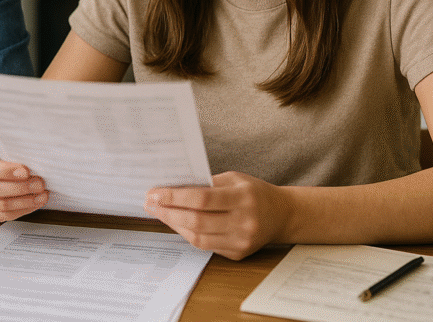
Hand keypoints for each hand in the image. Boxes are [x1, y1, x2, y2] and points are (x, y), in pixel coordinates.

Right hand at [0, 136, 47, 221]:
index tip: (26, 171)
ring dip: (24, 201)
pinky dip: (22, 210)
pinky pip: (3, 216)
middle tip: (39, 183)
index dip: (6, 171)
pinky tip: (35, 202)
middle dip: (20, 188)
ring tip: (41, 194)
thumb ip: (10, 149)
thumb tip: (34, 157)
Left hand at [144, 171, 291, 259]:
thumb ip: (207, 184)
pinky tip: (177, 224)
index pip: (202, 199)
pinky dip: (188, 234)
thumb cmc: (254, 192)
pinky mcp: (238, 254)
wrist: (282, 215)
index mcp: (243, 197)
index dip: (175, 197)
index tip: (155, 192)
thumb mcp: (234, 179)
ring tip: (159, 213)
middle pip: (197, 221)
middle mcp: (244, 221)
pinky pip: (206, 246)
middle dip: (168, 212)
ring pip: (198, 237)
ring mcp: (241, 241)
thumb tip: (172, 188)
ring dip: (174, 225)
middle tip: (150, 203)